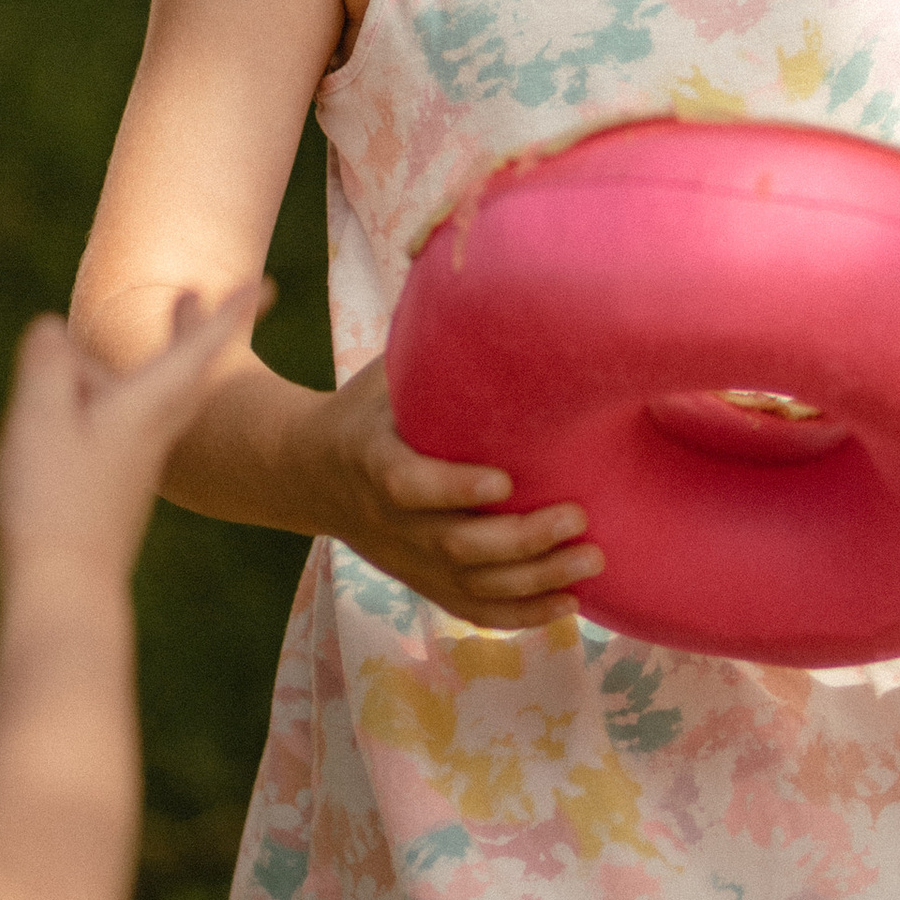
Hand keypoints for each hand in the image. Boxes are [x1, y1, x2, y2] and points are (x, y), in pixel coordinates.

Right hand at [0, 279, 269, 573]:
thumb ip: (49, 361)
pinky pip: (118, 428)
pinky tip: (76, 412)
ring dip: (130, 367)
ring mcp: (138, 464)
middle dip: (186, 330)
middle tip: (191, 296)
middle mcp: (155, 432)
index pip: (201, 346)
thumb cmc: (54, 500)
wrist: (66, 589)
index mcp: (149, 405)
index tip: (267, 285)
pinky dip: (103, 403)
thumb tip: (56, 330)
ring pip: (141, 400)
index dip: (231, 311)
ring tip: (92, 354)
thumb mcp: (39, 415)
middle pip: (179, 369)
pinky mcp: (116, 489)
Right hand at [317, 357, 603, 629]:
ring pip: (471, 584)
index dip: (453, 487)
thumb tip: (480, 283)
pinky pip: (471, 609)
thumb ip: (427, 351)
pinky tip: (569, 603)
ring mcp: (406, 558)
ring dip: (535, 580)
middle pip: (453, 545)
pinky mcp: (422, 582)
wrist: (306, 474)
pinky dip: (520, 616)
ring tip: (593, 559)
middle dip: (520, 540)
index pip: (406, 485)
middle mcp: (388, 520)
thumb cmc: (364, 410)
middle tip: (579, 517)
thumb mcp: (381, 376)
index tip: (505, 478)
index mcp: (370, 460)